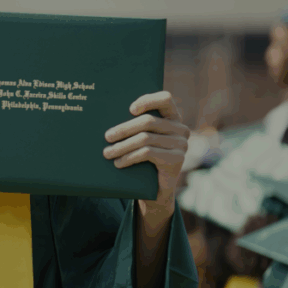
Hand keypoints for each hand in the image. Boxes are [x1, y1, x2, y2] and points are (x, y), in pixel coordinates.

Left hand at [103, 91, 189, 214]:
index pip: (165, 99)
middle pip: (148, 121)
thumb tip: (106, 117)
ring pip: (145, 138)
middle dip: (124, 129)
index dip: (148, 100)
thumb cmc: (143, 159)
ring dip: (122, 146)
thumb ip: (134, 127)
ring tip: (107, 153)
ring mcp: (181, 144)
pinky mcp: (177, 159)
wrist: (155, 189)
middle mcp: (180, 129)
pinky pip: (148, 153)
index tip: (130, 109)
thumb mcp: (140, 139)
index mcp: (172, 117)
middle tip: (107, 137)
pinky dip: (129, 157)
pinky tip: (118, 163)